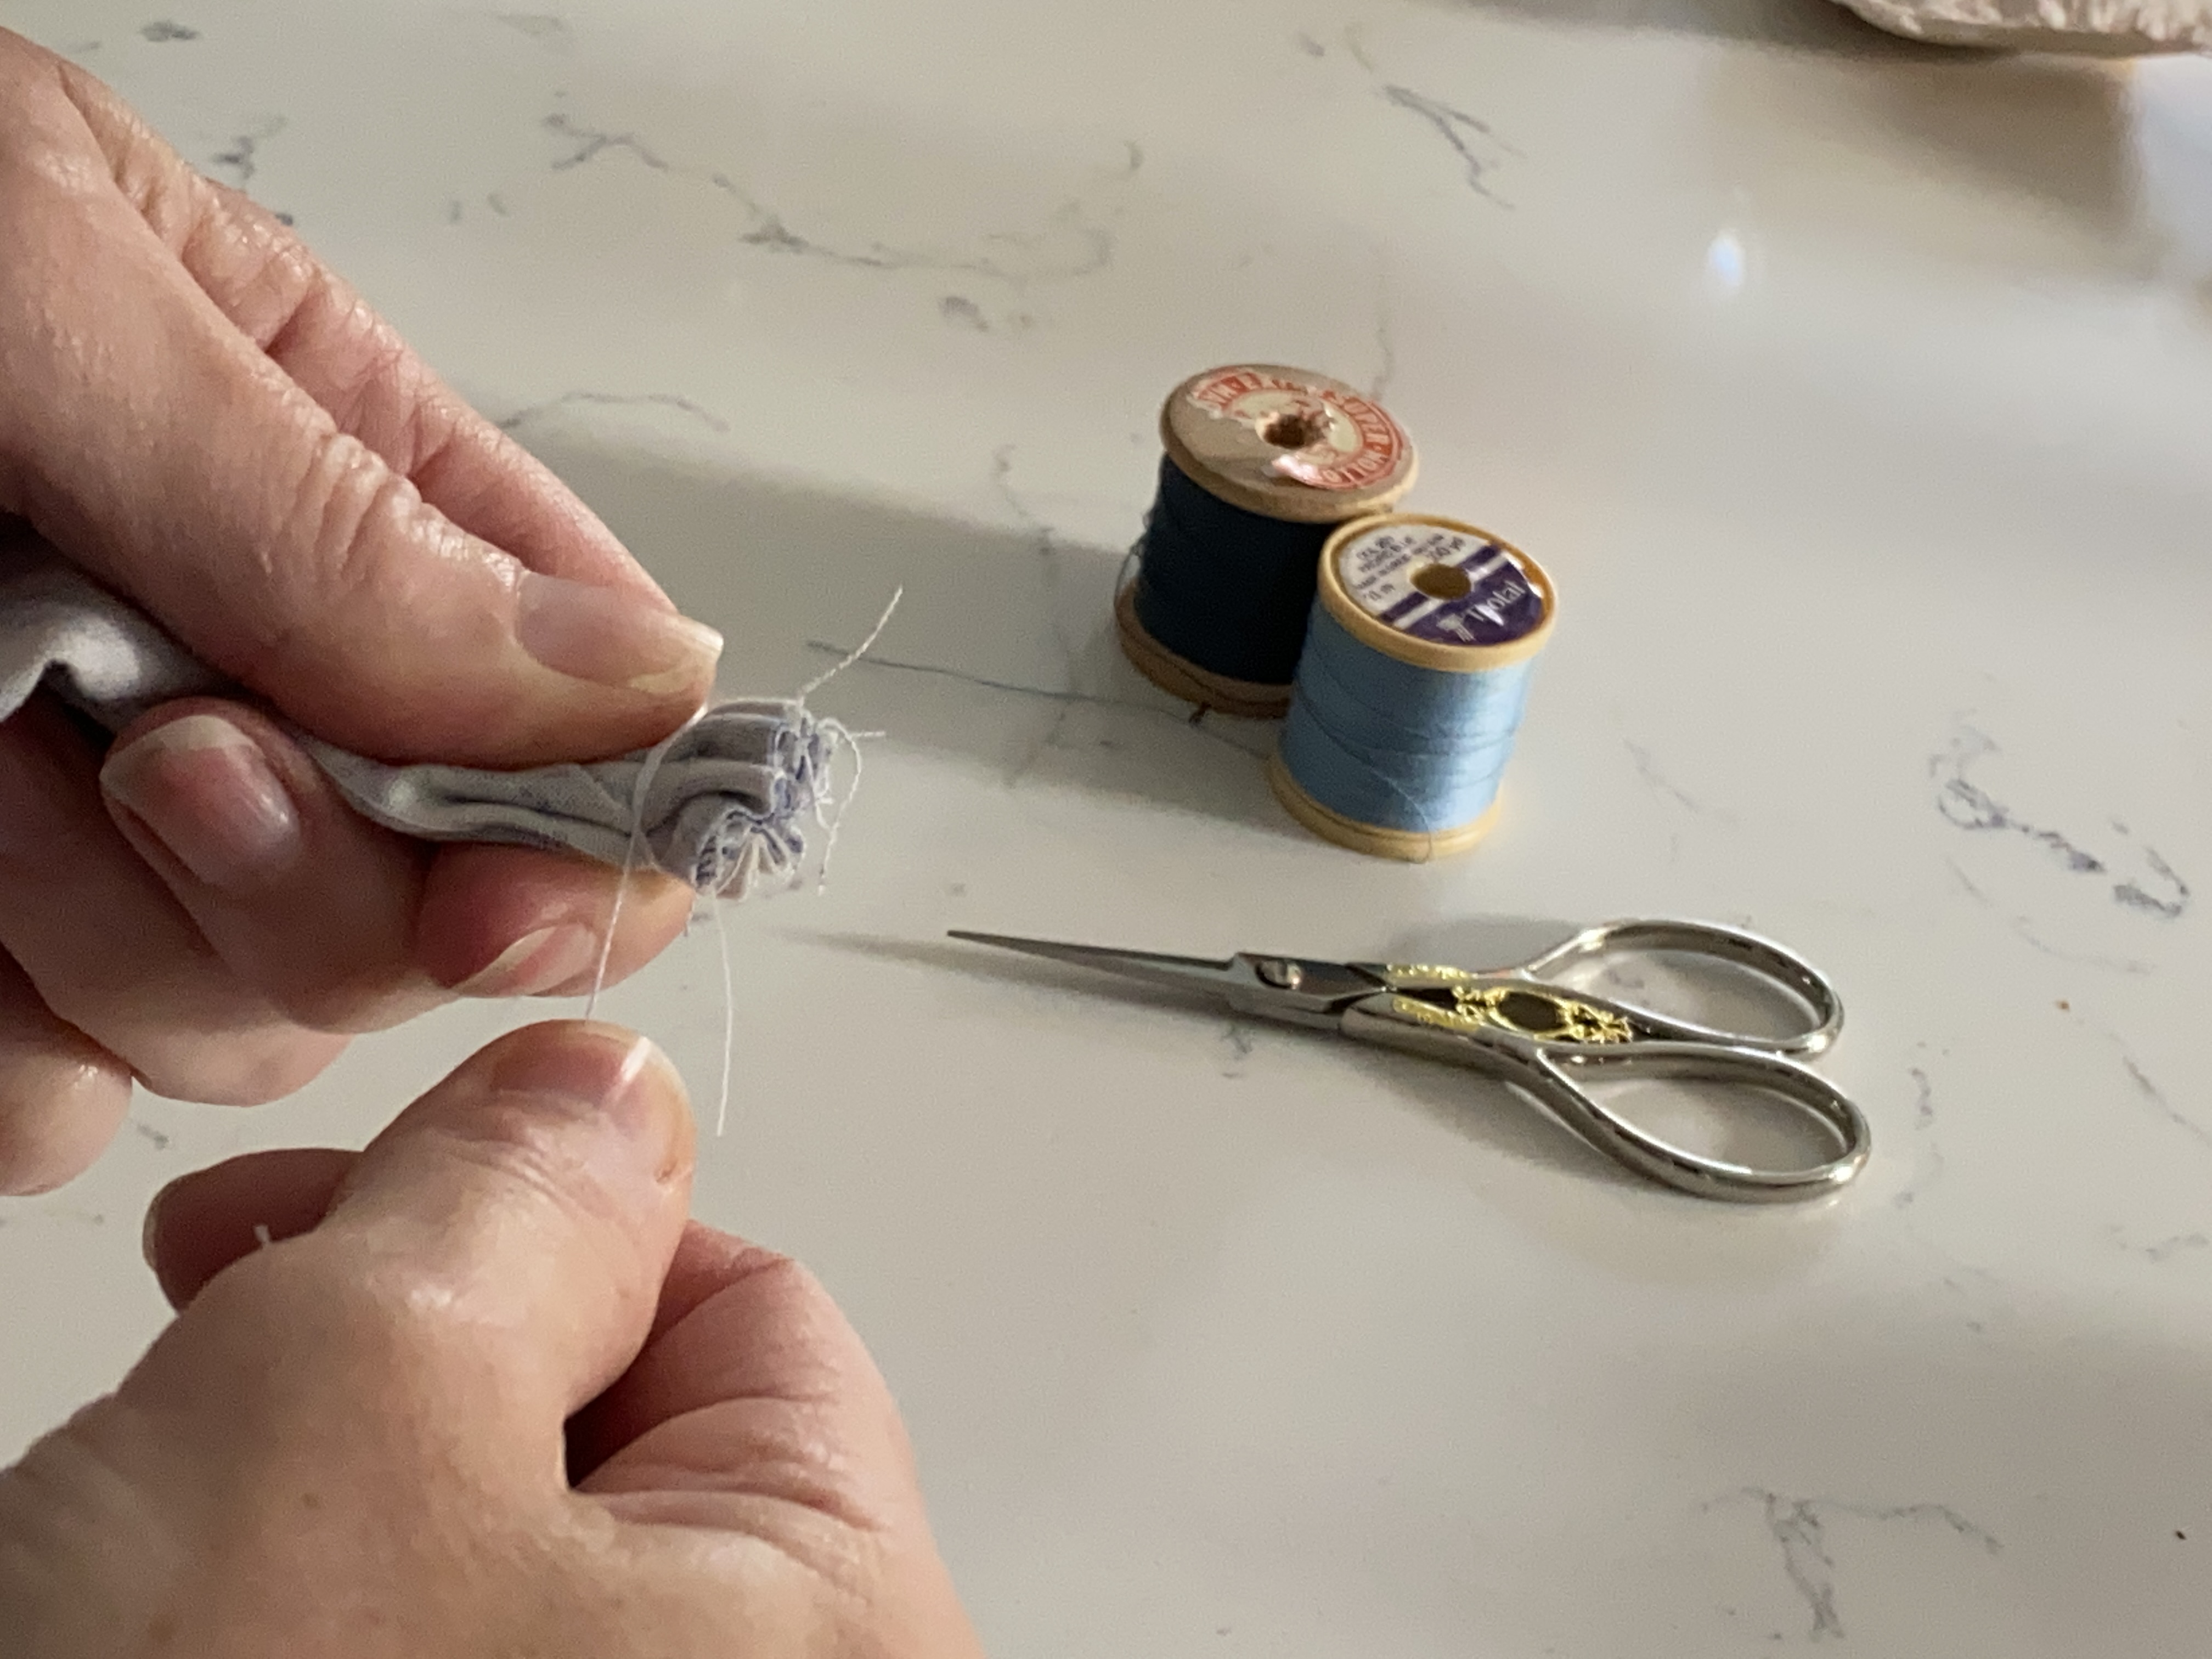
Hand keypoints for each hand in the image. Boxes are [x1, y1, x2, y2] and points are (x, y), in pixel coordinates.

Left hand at [0, 30, 725, 1191]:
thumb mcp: (37, 294)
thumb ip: (335, 512)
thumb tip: (638, 687)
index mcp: (329, 476)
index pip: (588, 702)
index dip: (599, 831)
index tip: (514, 889)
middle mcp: (249, 663)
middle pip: (431, 914)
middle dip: (305, 887)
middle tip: (142, 754)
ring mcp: (101, 819)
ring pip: (245, 1028)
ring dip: (102, 938)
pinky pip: (54, 1103)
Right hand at [0, 1021, 981, 1656]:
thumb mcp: (355, 1405)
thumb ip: (517, 1204)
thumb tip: (607, 1092)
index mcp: (848, 1629)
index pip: (750, 1311)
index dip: (543, 1231)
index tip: (355, 1219)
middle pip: (612, 1437)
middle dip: (406, 1369)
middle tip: (229, 1366)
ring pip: (489, 1555)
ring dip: (326, 1499)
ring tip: (168, 1547)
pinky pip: (425, 1652)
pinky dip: (303, 1612)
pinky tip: (170, 1623)